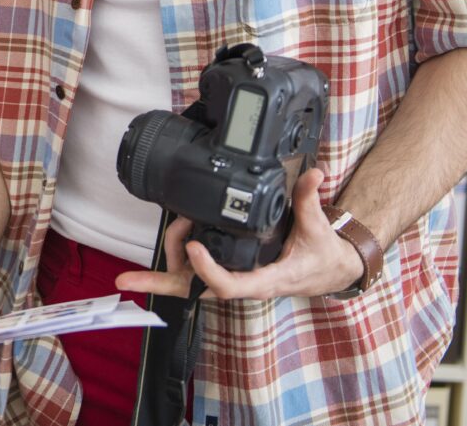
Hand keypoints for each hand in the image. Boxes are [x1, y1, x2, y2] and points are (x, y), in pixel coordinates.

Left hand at [115, 168, 364, 300]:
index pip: (229, 286)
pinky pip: (198, 273)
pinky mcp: (233, 273)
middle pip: (196, 291)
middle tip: (135, 275)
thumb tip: (314, 175)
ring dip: (172, 257)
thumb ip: (310, 198)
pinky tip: (178, 235)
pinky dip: (181, 257)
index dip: (207, 270)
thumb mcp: (317, 228)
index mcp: (266, 280)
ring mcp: (236, 280)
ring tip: (177, 223)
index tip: (192, 246)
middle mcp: (245, 285)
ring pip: (192, 281)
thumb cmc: (322, 257)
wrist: (330, 271)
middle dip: (164, 284)